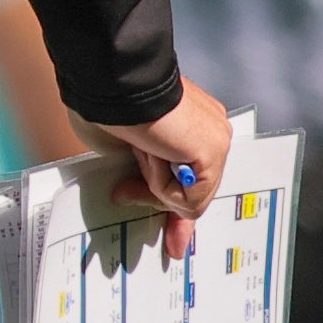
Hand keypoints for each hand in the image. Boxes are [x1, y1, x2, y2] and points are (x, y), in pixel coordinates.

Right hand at [81, 79, 234, 221]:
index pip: (194, 176)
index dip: (178, 205)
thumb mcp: (119, 150)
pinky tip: (151, 154)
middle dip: (174, 214)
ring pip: (190, 196)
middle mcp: (211, 132)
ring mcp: (216, 142)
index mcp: (190, 126)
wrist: (115, 86)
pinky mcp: (213, 153)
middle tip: (163, 233)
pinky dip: (161, 186)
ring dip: (155, 184)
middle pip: (198, 191)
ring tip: (139, 150)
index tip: (176, 237)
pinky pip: (189, 198)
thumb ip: (134, 175)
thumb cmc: (105, 107)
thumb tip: (128, 195)